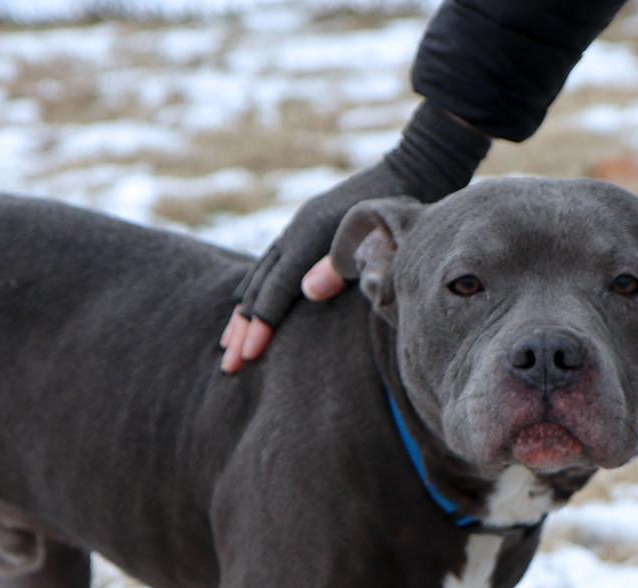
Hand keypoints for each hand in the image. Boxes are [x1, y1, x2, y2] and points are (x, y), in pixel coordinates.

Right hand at [219, 102, 490, 372]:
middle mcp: (294, 233)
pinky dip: (255, 294)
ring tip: (228, 343)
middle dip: (242, 328)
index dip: (261, 325)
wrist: (409, 172)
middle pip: (258, 288)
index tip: (247, 355)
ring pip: (259, 278)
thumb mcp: (375, 242)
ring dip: (242, 314)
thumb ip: (343, 265)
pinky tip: (248, 309)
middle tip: (229, 365)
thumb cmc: (397, 216)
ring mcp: (296, 230)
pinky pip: (269, 269)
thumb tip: (307, 292)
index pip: (276, 290)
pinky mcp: (303, 231)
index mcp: (308, 237)